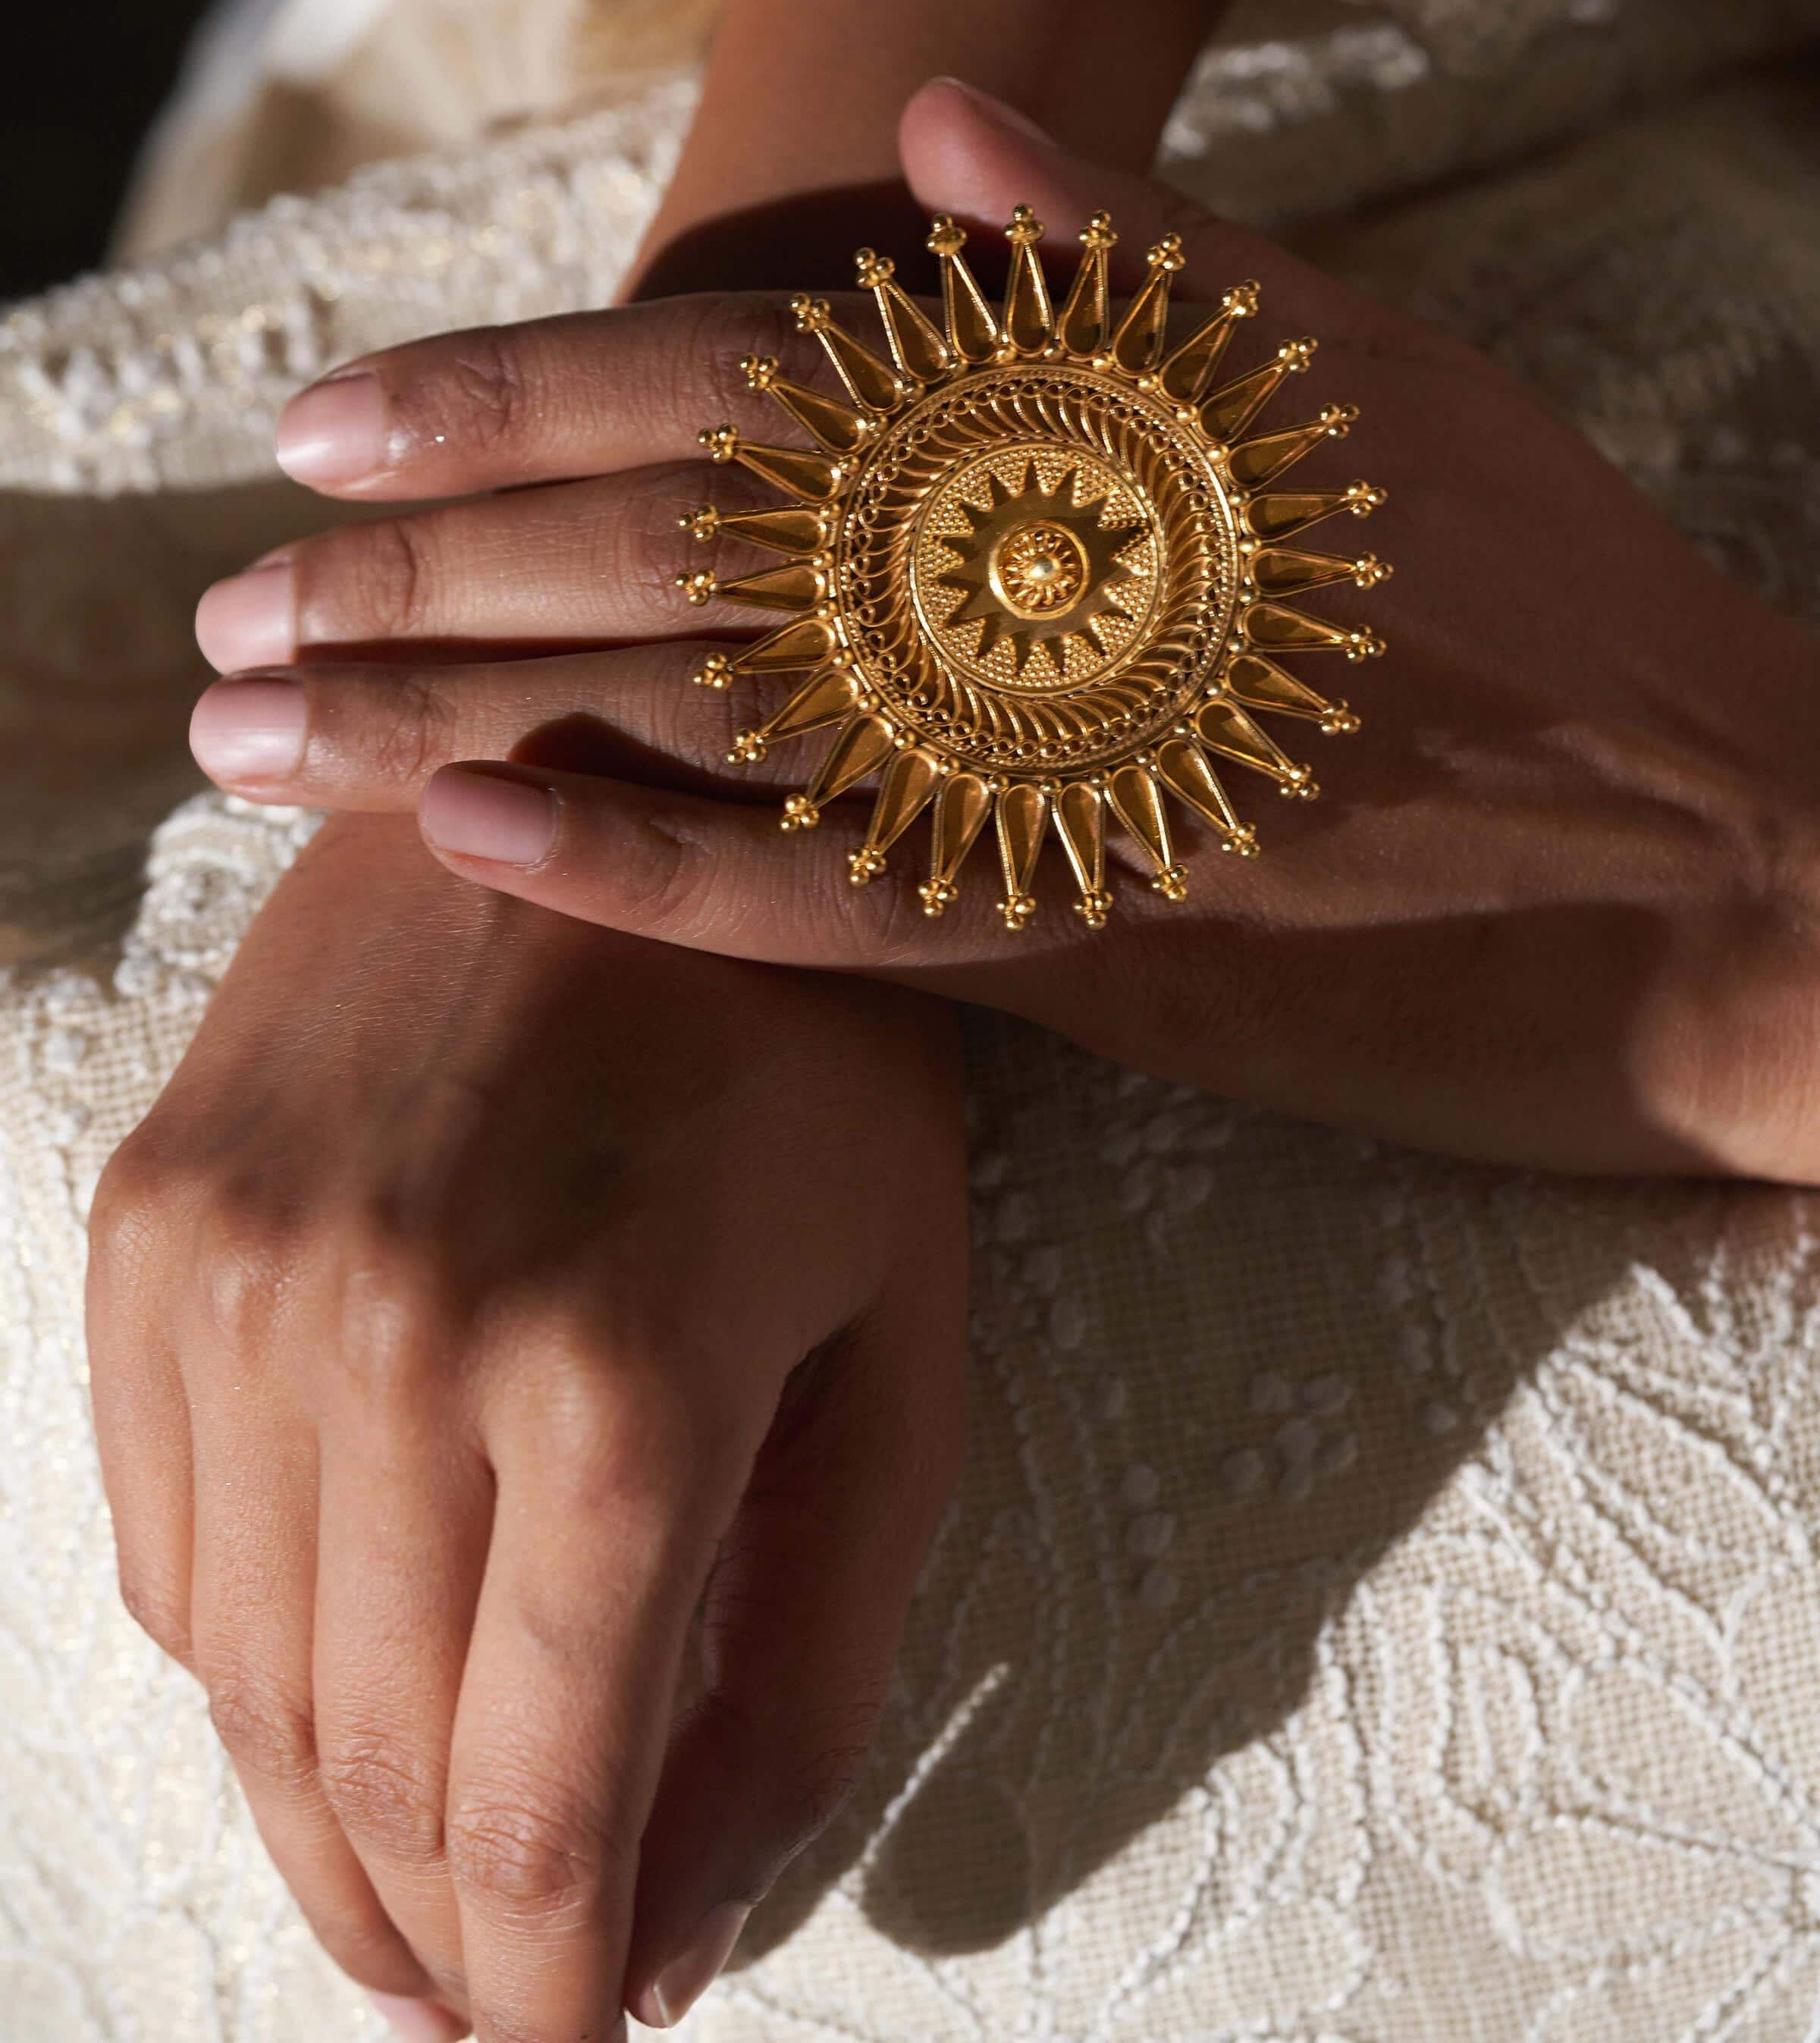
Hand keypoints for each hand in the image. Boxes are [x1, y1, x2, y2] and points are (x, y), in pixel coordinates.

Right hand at [87, 814, 966, 2042]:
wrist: (614, 778)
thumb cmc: (810, 1059)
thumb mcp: (892, 1340)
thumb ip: (808, 1658)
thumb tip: (678, 1923)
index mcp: (619, 1387)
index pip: (539, 1809)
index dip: (553, 1990)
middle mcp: (392, 1346)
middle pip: (369, 1779)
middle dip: (439, 1944)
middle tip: (499, 2004)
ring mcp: (242, 1280)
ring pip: (241, 1690)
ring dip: (322, 1836)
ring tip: (411, 1899)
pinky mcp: (153, 1224)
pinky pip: (159, 1542)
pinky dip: (242, 1668)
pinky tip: (329, 1689)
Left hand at [185, 82, 1819, 1178]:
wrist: (1725, 870)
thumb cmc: (1564, 615)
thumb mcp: (1384, 380)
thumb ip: (1147, 271)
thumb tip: (936, 158)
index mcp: (1111, 426)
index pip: (753, 384)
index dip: (525, 398)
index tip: (337, 427)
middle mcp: (1062, 580)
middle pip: (679, 547)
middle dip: (431, 568)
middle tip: (235, 600)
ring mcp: (1067, 767)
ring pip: (712, 718)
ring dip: (468, 715)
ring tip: (263, 733)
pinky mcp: (1094, 939)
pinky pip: (836, 906)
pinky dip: (650, 872)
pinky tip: (484, 846)